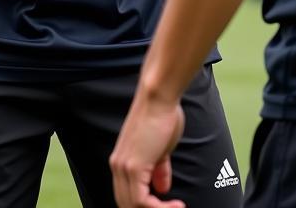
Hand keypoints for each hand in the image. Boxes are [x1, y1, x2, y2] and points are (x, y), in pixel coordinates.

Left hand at [110, 93, 185, 207]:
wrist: (158, 98)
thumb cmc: (162, 116)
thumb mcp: (160, 149)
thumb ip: (158, 169)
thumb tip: (162, 188)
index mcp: (121, 161)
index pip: (126, 196)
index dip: (147, 206)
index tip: (170, 205)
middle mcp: (117, 166)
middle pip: (127, 204)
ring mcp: (123, 167)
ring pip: (133, 206)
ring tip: (178, 207)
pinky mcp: (133, 167)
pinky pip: (141, 202)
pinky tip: (176, 205)